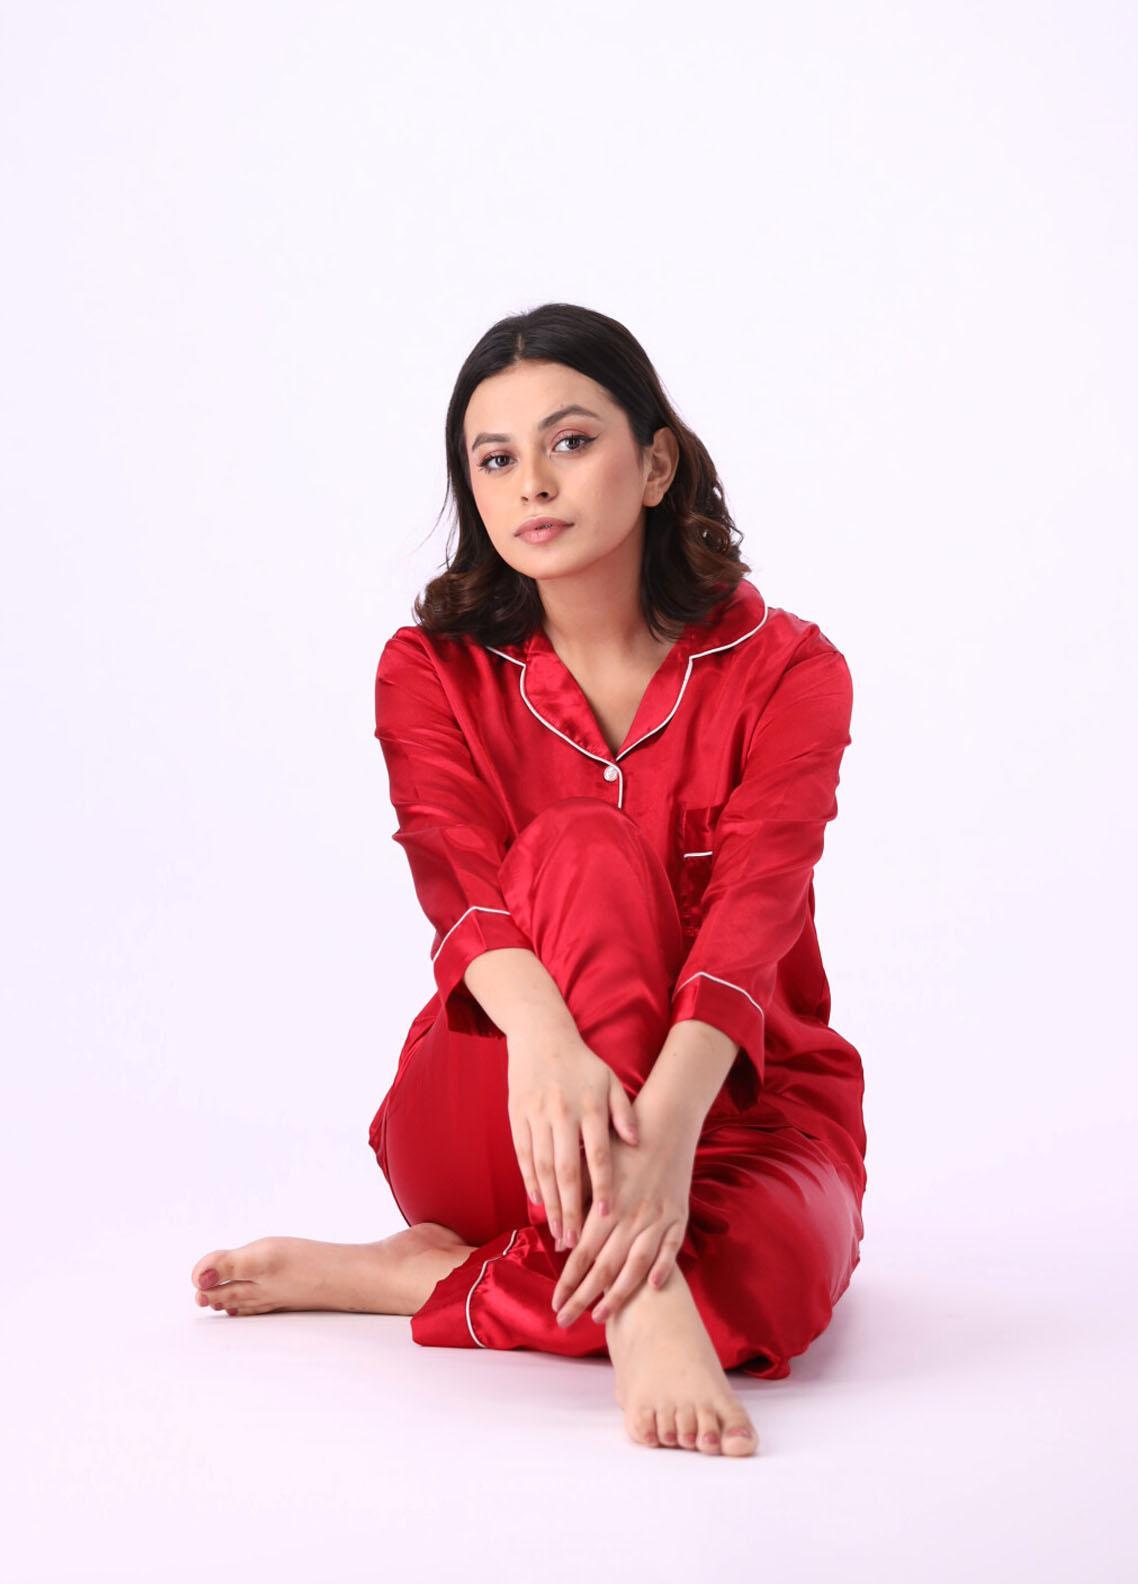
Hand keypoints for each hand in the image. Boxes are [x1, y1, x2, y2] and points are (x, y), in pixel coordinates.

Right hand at [506, 1021, 640, 1247]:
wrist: (540, 1036)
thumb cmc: (582, 1063)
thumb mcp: (610, 1081)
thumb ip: (624, 1112)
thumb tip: (637, 1142)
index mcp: (589, 1107)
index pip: (599, 1155)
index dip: (603, 1187)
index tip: (608, 1215)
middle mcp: (562, 1115)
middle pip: (567, 1171)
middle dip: (571, 1209)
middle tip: (575, 1241)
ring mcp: (536, 1117)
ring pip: (543, 1168)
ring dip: (549, 1203)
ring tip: (557, 1232)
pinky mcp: (517, 1117)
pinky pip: (523, 1156)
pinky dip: (529, 1181)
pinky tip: (537, 1202)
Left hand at [549, 1098, 695, 1328]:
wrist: (665, 1123)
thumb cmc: (622, 1145)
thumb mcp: (593, 1168)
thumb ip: (577, 1202)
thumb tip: (558, 1240)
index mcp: (606, 1205)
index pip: (582, 1254)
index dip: (567, 1281)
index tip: (554, 1304)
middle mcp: (631, 1216)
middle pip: (604, 1268)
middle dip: (583, 1298)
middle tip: (566, 1321)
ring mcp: (657, 1219)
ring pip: (636, 1267)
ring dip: (618, 1296)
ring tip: (601, 1317)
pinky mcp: (678, 1217)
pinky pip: (671, 1250)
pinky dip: (662, 1269)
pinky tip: (652, 1288)